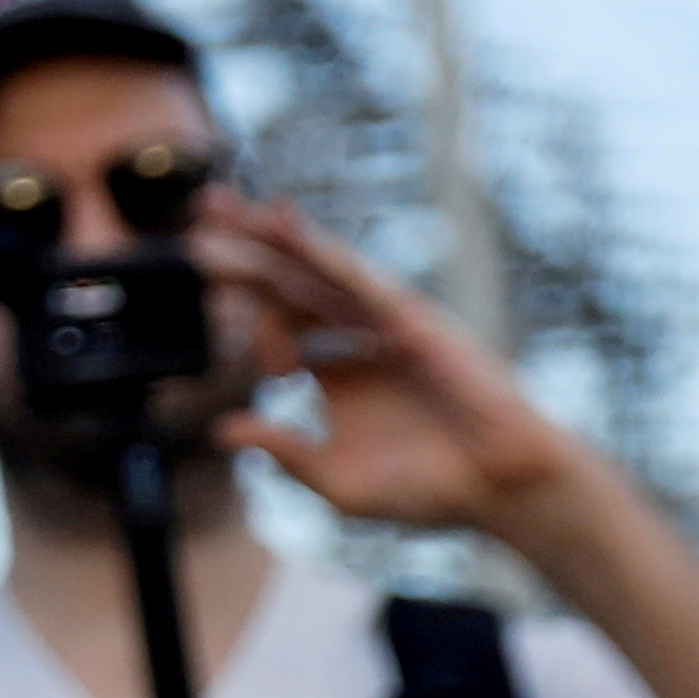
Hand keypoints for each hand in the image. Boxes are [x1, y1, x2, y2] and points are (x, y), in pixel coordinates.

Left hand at [209, 196, 593, 548]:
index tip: (277, 373)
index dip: (257, 334)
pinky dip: (317, 247)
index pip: (279, 329)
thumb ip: (284, 454)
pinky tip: (282, 222)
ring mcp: (382, 323)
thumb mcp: (340, 483)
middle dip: (242, 253)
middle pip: (287, 283)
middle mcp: (356, 338)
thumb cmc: (431, 493)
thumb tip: (220, 431)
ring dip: (268, 235)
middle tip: (197, 221)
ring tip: (221, 204)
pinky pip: (355, 277)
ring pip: (312, 269)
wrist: (501, 491)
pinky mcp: (409, 318)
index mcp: (338, 372)